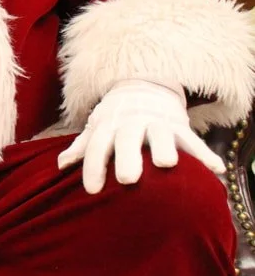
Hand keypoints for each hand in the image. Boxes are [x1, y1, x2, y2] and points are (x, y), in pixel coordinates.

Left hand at [57, 79, 224, 194]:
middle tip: (127, 179)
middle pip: (127, 139)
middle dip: (127, 158)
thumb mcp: (97, 127)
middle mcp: (130, 122)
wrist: (143, 84)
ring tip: (167, 165)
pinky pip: (192, 139)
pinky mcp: (178, 124)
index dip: (93, 167)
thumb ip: (82, 146)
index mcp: (108, 125)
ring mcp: (155, 122)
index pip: (97, 146)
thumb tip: (61, 165)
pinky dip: (204, 153)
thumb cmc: (116, 115)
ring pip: (159, 134)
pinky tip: (215, 169)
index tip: (92, 191)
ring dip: (164, 148)